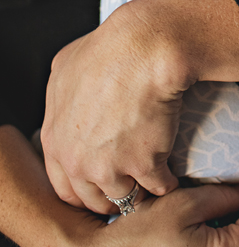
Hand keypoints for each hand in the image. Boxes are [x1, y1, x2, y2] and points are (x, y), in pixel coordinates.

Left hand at [41, 0, 238, 212]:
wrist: (144, 47)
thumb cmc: (109, 48)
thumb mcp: (64, 69)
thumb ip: (61, 100)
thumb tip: (69, 106)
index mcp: (56, 139)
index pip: (65, 186)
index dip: (87, 188)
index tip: (103, 183)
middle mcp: (78, 159)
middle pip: (94, 198)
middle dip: (112, 195)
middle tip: (130, 186)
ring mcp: (110, 166)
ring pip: (126, 197)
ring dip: (140, 193)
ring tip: (153, 183)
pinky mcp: (145, 165)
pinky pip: (159, 188)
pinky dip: (169, 183)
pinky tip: (174, 173)